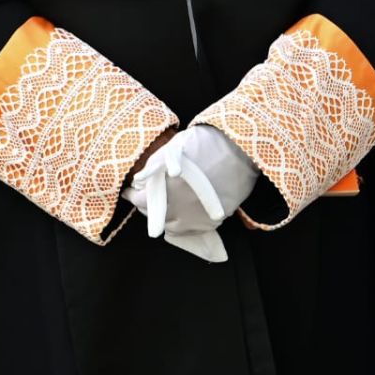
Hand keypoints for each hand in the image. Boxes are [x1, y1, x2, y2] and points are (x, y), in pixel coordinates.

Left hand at [126, 125, 258, 263]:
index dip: (133, 195)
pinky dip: (183, 223)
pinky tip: (185, 211)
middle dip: (148, 204)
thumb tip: (140, 183)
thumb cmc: (206, 143)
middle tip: (151, 195)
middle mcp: (178, 208)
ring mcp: (195, 218)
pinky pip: (189, 231)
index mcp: (165, 189)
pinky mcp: (211, 222)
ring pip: (169, 226)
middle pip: (152, 215)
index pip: (139, 201)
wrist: (243, 149)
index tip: (131, 191)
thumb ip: (152, 168)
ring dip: (165, 216)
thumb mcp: (172, 148)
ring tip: (169, 203)